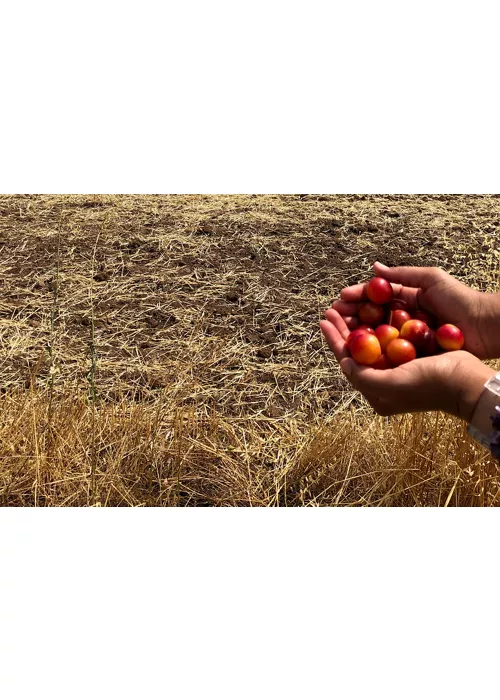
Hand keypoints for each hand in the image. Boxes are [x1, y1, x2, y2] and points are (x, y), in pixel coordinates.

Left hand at [320, 308, 494, 419]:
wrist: (468, 381)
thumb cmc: (431, 385)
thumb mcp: (392, 385)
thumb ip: (364, 377)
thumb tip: (344, 363)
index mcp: (377, 392)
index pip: (348, 361)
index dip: (335, 339)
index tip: (324, 320)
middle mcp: (384, 380)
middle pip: (358, 349)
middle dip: (344, 327)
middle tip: (332, 307)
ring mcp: (398, 366)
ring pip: (371, 340)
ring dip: (359, 321)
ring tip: (347, 304)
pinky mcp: (412, 354)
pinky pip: (389, 335)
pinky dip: (379, 321)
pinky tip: (372, 307)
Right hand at [331, 262, 499, 359]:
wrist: (484, 326)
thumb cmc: (461, 299)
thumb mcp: (431, 279)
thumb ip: (403, 275)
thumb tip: (374, 267)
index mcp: (408, 299)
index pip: (375, 297)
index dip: (357, 297)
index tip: (340, 298)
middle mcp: (404, 318)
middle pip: (371, 316)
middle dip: (351, 316)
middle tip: (333, 316)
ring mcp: (407, 338)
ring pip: (376, 335)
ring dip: (356, 333)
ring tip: (340, 332)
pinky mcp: (413, 355)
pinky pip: (390, 352)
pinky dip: (374, 351)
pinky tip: (358, 351)